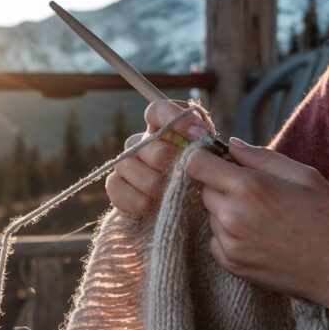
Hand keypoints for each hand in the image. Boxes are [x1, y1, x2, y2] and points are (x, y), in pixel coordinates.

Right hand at [105, 98, 210, 214]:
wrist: (189, 219)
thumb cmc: (202, 186)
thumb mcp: (213, 165)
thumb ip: (209, 146)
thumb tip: (201, 135)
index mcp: (165, 131)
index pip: (158, 110)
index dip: (175, 118)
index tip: (198, 135)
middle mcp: (142, 143)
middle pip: (148, 143)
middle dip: (170, 163)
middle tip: (187, 177)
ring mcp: (126, 164)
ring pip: (128, 165)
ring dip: (153, 183)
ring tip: (171, 196)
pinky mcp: (116, 186)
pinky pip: (115, 186)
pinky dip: (135, 199)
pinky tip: (151, 206)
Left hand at [185, 137, 328, 314]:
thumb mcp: (304, 175)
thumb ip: (261, 157)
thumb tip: (231, 145)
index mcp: (248, 188)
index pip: (196, 164)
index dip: (205, 158)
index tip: (220, 160)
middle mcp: (231, 217)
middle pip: (203, 189)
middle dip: (221, 184)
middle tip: (255, 191)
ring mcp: (229, 244)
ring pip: (210, 215)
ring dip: (226, 210)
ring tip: (263, 217)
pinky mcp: (231, 264)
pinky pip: (215, 239)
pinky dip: (229, 234)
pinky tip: (259, 235)